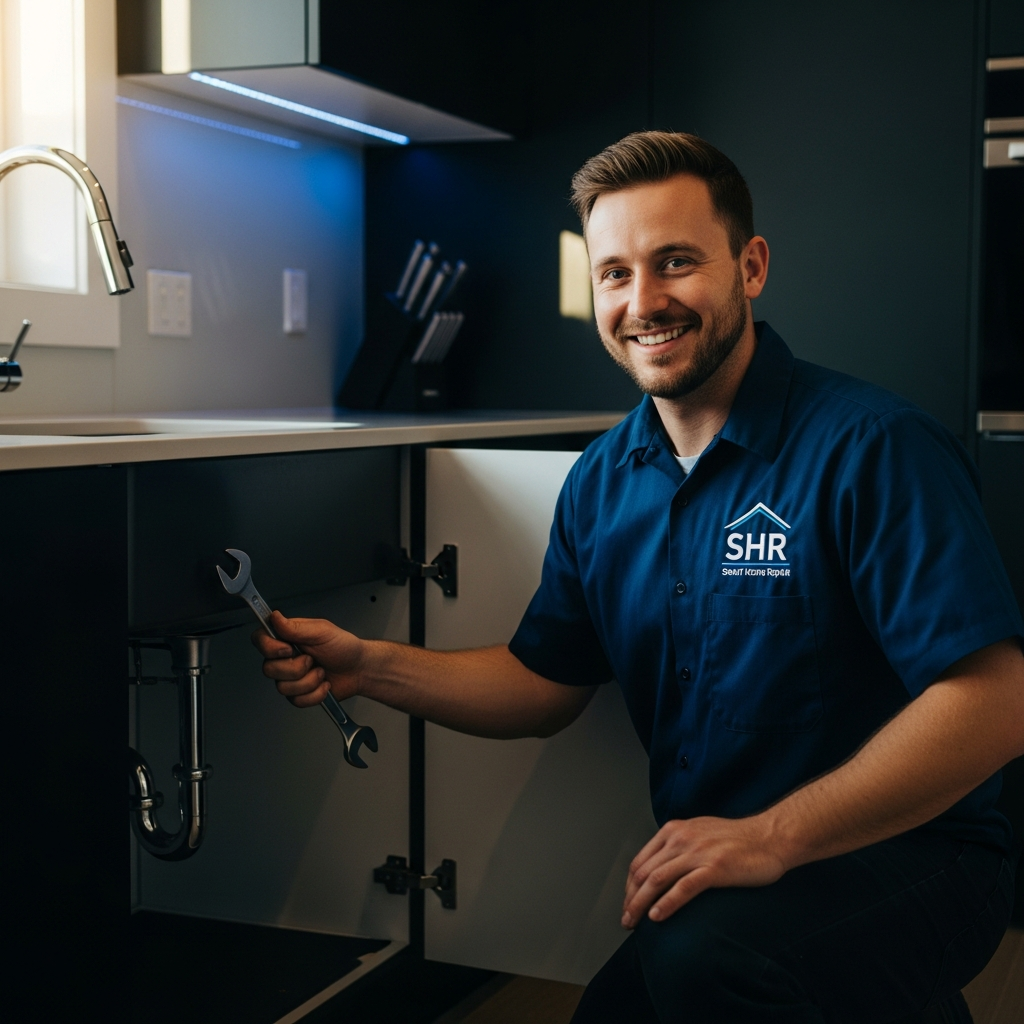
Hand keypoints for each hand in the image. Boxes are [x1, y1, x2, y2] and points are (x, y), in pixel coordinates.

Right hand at [252, 610, 365, 707]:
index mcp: (287, 638)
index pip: (260, 640)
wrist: (358, 669)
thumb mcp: (322, 631)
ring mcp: (290, 677)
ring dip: (309, 681)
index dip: (269, 647)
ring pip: (282, 687)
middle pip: (268, 669)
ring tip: (321, 672)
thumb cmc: (343, 647)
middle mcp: (285, 658)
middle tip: (313, 660)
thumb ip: (296, 627)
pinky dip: (315, 694)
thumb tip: (275, 617)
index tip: (288, 649)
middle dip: (296, 668)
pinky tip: (324, 684)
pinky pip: (296, 700)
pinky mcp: (298, 694)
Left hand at [621, 815, 786, 927]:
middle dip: (630, 899)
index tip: (627, 903)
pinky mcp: (714, 868)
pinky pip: (683, 888)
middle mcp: (680, 838)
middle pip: (644, 872)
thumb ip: (678, 846)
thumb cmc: (737, 839)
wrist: (769, 837)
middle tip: (626, 920)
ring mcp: (697, 852)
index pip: (640, 861)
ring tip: (634, 923)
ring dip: (641, 905)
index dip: (629, 886)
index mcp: (674, 830)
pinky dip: (666, 903)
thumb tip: (660, 868)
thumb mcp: (699, 833)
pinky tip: (656, 917)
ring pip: (657, 880)